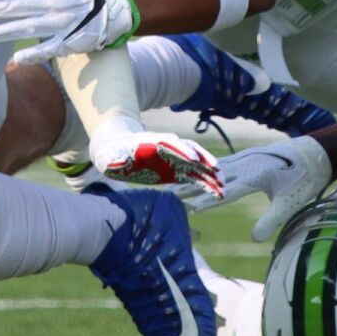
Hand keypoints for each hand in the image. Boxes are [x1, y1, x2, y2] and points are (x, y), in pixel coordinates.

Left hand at [95, 130, 222, 197]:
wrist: (123, 151)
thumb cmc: (118, 153)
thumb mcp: (114, 155)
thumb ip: (117, 160)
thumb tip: (115, 163)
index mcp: (156, 142)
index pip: (173, 144)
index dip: (183, 150)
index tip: (193, 159)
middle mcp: (171, 149)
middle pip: (191, 151)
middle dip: (204, 159)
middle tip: (216, 169)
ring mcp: (177, 160)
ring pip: (198, 165)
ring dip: (210, 173)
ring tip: (222, 184)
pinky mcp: (179, 171)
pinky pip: (196, 177)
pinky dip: (207, 184)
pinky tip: (217, 193)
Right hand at [176, 136, 330, 242]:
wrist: (316, 153)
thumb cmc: (304, 180)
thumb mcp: (290, 203)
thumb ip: (271, 221)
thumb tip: (253, 240)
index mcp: (256, 176)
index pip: (226, 191)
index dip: (208, 200)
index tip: (189, 208)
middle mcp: (247, 164)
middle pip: (215, 177)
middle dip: (192, 186)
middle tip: (170, 194)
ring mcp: (247, 157)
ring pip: (216, 168)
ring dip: (196, 175)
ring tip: (176, 182)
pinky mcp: (248, 155)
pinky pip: (223, 162)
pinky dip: (207, 168)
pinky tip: (196, 171)